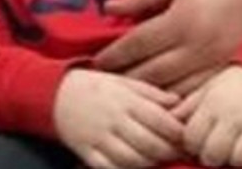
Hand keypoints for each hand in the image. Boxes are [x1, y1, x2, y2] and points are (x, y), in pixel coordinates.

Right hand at [54, 69, 184, 168]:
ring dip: (150, 163)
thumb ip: (151, 93)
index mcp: (126, 100)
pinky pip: (109, 168)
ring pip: (133, 160)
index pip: (162, 121)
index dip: (179, 133)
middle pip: (151, 145)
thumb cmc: (95, 87)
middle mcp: (114, 119)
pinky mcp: (86, 152)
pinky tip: (133, 166)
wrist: (54, 93)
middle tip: (177, 153)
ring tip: (157, 160)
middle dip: (169, 152)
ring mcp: (99, 137)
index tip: (187, 137)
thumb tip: (179, 102)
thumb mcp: (123, 82)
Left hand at [93, 0, 241, 89]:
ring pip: (173, 89)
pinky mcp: (230, 74)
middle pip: (151, 72)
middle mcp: (197, 48)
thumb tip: (109, 7)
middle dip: (126, 79)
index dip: (114, 55)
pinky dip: (177, 99)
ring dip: (148, 93)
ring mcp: (216, 65)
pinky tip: (163, 100)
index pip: (137, 45)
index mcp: (182, 20)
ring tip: (128, 94)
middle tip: (106, 83)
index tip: (96, 62)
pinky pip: (198, 94)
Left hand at [174, 65, 241, 166]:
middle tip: (220, 149)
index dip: (193, 145)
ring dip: (238, 159)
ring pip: (239, 159)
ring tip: (239, 148)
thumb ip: (191, 104)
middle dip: (213, 156)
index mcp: (213, 102)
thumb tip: (169, 118)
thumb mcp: (212, 85)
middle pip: (213, 153)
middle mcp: (233, 114)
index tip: (201, 142)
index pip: (191, 138)